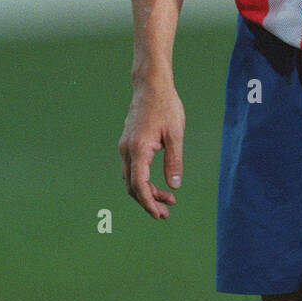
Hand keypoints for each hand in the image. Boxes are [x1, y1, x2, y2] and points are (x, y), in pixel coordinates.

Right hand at [118, 79, 185, 217]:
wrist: (151, 86)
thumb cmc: (166, 106)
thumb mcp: (176, 135)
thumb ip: (174, 161)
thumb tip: (175, 186)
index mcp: (138, 149)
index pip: (139, 184)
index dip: (148, 202)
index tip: (159, 214)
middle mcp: (127, 150)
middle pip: (133, 185)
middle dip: (149, 201)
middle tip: (166, 213)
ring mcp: (125, 147)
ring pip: (132, 178)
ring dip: (147, 192)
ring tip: (168, 200)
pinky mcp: (128, 144)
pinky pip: (133, 169)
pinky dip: (144, 180)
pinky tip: (158, 184)